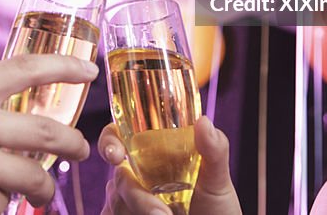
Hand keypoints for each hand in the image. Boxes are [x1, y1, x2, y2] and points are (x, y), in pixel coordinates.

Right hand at [0, 54, 97, 214]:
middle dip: (74, 145)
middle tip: (81, 150)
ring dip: (42, 188)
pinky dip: (2, 208)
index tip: (88, 70)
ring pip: (37, 176)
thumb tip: (34, 107)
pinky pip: (9, 205)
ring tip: (33, 191)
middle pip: (49, 130)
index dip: (64, 66)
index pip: (26, 68)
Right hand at [99, 116, 241, 214]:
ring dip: (140, 210)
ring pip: (116, 202)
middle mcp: (135, 177)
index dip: (109, 141)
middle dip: (134, 194)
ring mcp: (128, 203)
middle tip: (160, 213)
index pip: (118, 137)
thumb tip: (204, 121)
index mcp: (151, 155)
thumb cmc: (215, 207)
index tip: (116, 154)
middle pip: (118, 177)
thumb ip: (214, 150)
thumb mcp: (217, 178)